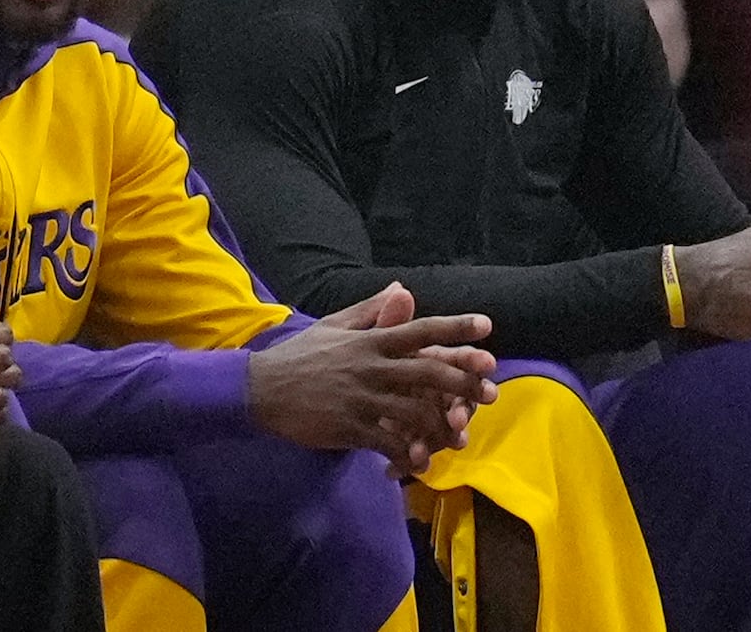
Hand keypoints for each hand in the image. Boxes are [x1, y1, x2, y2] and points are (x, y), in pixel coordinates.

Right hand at [250, 287, 497, 476]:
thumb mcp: (335, 325)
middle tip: (491, 392)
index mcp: (371, 340)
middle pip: (428, 372)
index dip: (457, 328)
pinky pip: (387, 443)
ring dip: (442, 425)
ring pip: (414, 411)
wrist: (260, 388)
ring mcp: (361, 398)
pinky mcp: (349, 427)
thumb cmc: (301, 356)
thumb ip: (372, 310)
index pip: (421, 329)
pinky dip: (407, 454)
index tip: (487, 327)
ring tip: (459, 435)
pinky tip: (420, 462)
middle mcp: (371, 366)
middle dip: (464, 382)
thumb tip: (403, 289)